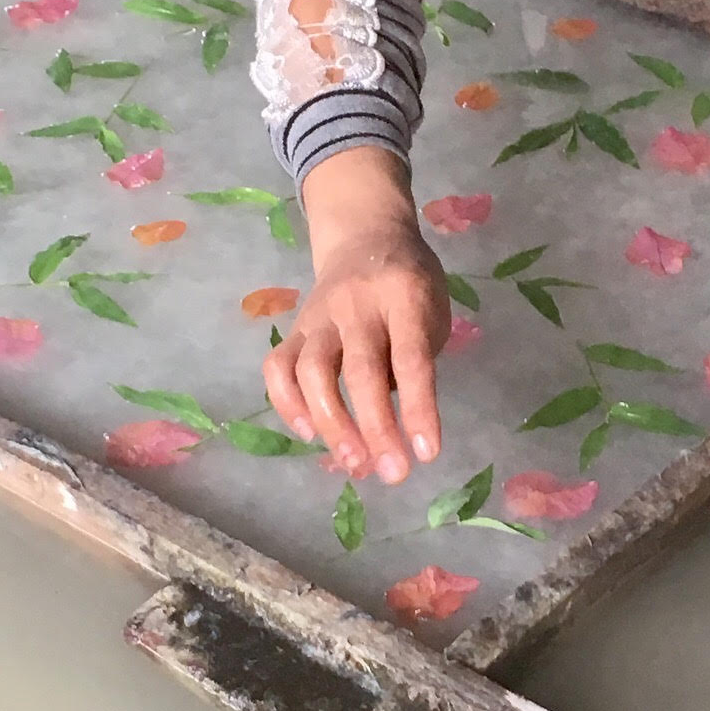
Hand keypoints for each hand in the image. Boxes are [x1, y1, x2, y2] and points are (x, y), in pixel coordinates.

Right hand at [263, 148, 450, 484]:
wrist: (366, 236)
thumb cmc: (411, 286)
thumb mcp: (432, 312)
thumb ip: (414, 363)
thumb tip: (389, 433)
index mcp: (405, 296)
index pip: (411, 358)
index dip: (418, 408)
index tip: (427, 454)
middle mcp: (358, 304)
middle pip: (360, 369)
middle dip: (375, 428)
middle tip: (393, 474)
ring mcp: (319, 315)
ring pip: (311, 372)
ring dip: (331, 425)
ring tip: (354, 465)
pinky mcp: (293, 327)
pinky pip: (277, 367)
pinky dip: (287, 404)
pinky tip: (309, 435)